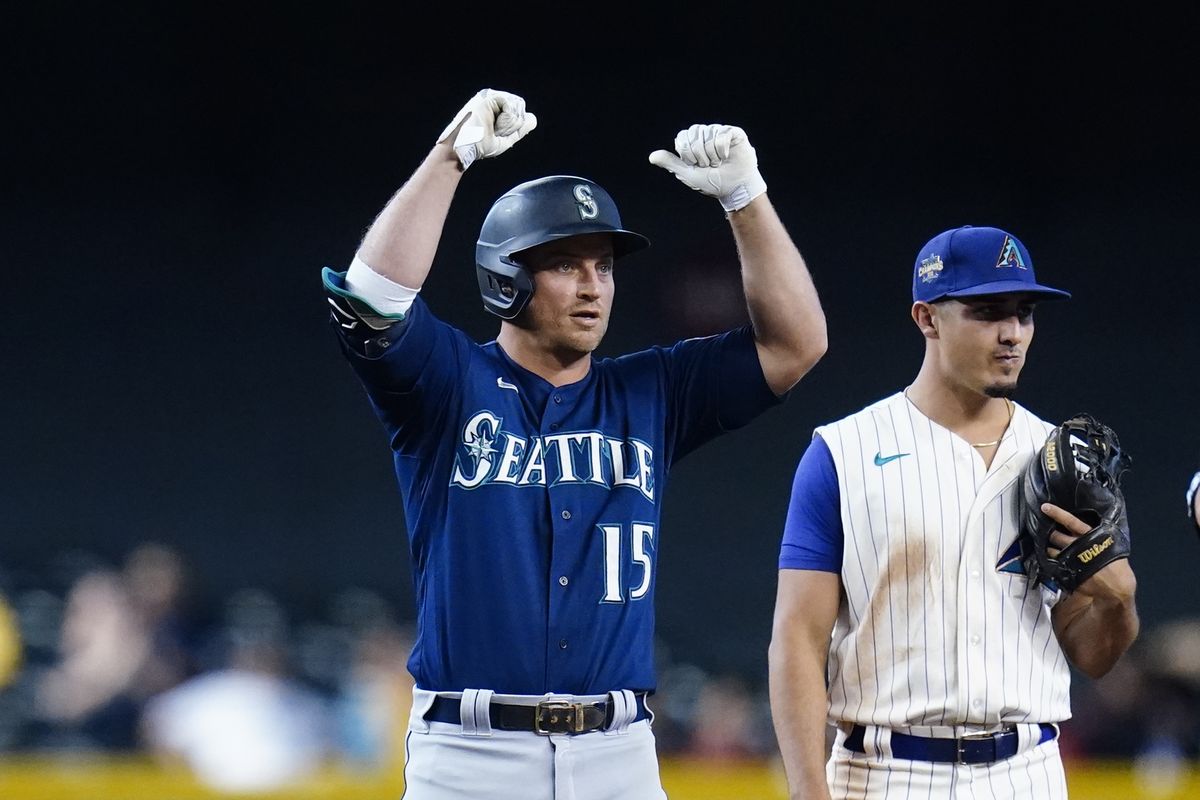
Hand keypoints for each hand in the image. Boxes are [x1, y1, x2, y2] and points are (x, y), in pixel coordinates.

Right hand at [437, 89, 537, 169]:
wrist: (465, 147)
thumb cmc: (479, 146)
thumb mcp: (506, 139)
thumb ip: (520, 129)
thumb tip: (532, 118)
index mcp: (497, 109)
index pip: (519, 112)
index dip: (515, 126)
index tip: (499, 134)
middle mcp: (494, 101)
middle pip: (521, 107)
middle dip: (513, 125)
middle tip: (496, 132)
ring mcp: (490, 97)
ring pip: (517, 105)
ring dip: (509, 123)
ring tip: (494, 128)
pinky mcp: (488, 97)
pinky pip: (510, 104)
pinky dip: (506, 119)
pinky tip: (494, 124)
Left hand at [648, 123, 766, 211]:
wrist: (733, 188)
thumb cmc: (712, 182)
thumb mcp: (688, 174)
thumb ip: (670, 163)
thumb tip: (652, 157)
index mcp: (692, 142)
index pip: (682, 137)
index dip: (687, 153)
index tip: (695, 165)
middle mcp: (705, 134)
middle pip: (694, 133)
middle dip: (699, 154)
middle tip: (708, 165)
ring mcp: (719, 132)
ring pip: (708, 133)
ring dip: (712, 155)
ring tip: (718, 163)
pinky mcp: (733, 132)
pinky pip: (722, 133)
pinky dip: (722, 149)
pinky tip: (727, 156)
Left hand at [1041, 503, 1135, 601]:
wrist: (1117, 586)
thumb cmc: (1116, 565)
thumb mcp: (1110, 545)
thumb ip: (1097, 537)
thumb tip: (1085, 530)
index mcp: (1091, 535)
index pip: (1071, 521)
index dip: (1057, 513)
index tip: (1045, 507)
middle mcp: (1078, 544)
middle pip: (1056, 535)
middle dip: (1050, 534)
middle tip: (1048, 533)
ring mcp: (1071, 558)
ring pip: (1051, 549)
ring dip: (1049, 549)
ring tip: (1051, 549)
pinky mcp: (1067, 570)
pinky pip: (1052, 564)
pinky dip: (1051, 563)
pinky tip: (1053, 563)